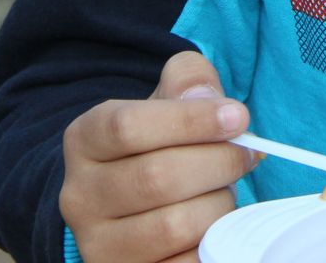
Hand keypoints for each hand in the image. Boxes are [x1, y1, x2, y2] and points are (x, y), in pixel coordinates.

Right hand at [59, 51, 259, 262]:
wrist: (134, 200)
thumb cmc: (162, 141)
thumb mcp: (168, 98)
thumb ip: (189, 81)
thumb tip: (211, 102)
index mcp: (85, 140)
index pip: (128, 127)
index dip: (192, 120)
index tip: (238, 117)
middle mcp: (80, 196)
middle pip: (157, 178)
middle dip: (219, 163)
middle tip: (246, 155)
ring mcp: (98, 244)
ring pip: (172, 226)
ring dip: (218, 205)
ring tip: (225, 191)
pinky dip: (213, 245)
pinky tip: (221, 225)